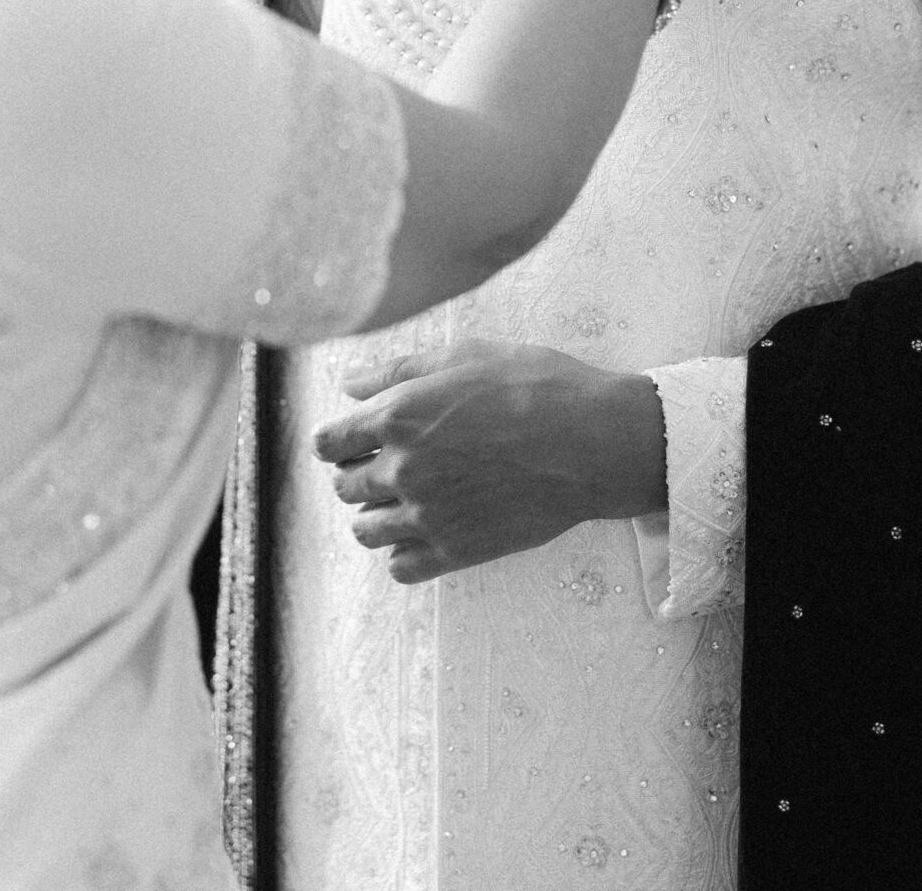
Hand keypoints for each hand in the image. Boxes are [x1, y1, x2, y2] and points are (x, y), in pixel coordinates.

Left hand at [313, 339, 665, 585]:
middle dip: (356, 472)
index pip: (329, 443)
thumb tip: (350, 385)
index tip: (352, 437)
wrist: (592, 442)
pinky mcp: (457, 552)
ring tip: (404, 496)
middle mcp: (404, 471)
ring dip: (375, 513)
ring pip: (366, 531)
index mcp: (399, 417)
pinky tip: (426, 527)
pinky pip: (401, 567)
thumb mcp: (465, 355)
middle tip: (387, 459)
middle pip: (344, 487)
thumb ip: (399, 369)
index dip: (337, 438)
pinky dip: (403, 551)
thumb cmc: (535, 386)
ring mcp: (429, 517)